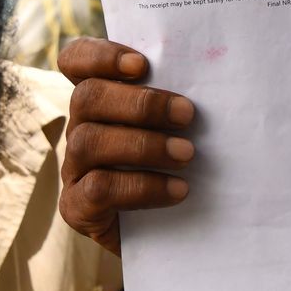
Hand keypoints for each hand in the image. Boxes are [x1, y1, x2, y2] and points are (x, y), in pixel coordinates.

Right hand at [56, 38, 196, 254]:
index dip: (100, 55)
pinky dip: (143, 186)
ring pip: (89, 141)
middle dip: (141, 103)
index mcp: (100, 101)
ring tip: (187, 154)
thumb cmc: (180, 169)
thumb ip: (179, 104)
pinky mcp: (77, 207)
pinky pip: (99, 188)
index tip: (141, 64)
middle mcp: (79, 128)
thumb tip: (217, 79)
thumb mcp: (179, 130)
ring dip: (144, 144)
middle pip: (88, 98)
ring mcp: (73, 168)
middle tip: (187, 115)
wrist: (171, 236)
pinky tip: (178, 189)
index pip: (76, 61)